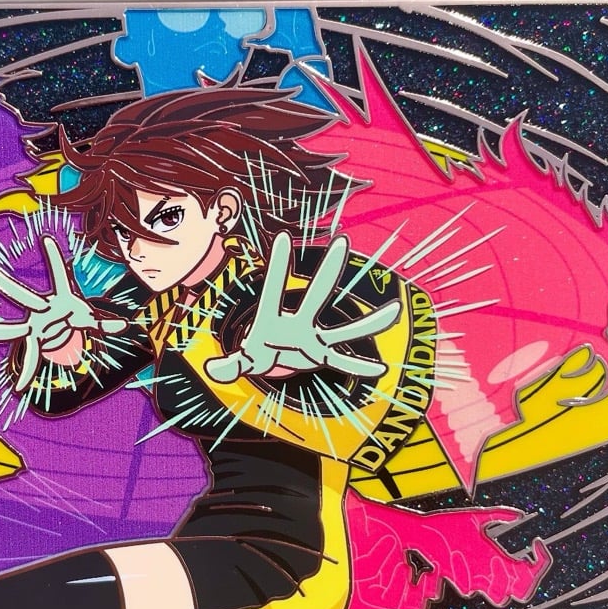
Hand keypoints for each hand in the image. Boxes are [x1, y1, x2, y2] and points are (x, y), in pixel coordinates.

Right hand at [0, 235, 127, 390]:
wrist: (59, 329)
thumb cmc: (74, 316)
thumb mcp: (91, 319)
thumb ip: (107, 324)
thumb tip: (126, 326)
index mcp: (59, 298)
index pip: (58, 275)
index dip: (53, 257)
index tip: (46, 238)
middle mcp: (42, 310)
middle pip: (25, 297)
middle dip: (9, 285)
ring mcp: (34, 326)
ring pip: (16, 327)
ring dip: (3, 331)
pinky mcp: (34, 342)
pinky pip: (31, 360)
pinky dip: (28, 373)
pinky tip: (20, 386)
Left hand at [205, 231, 401, 383]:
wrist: (270, 358)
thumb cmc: (255, 351)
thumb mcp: (240, 360)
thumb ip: (229, 365)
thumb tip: (213, 370)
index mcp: (271, 318)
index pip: (273, 289)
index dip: (277, 267)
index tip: (281, 238)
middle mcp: (298, 322)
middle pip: (316, 295)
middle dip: (329, 271)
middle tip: (342, 242)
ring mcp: (314, 338)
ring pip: (344, 329)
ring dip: (369, 322)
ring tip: (394, 311)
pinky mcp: (322, 355)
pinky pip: (343, 361)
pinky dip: (359, 366)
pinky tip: (379, 367)